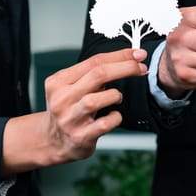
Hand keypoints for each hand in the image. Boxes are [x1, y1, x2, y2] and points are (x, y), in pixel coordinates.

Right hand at [1, 48, 147, 175]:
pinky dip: (115, 118)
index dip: (120, 56)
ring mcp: (69, 119)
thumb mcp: (71, 87)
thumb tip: (127, 59)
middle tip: (141, 68)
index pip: (94, 61)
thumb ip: (91, 74)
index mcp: (58, 81)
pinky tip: (114, 116)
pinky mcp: (80, 137)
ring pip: (96, 100)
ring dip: (115, 95)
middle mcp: (61, 99)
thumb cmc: (69, 109)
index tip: (138, 54)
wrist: (53, 141)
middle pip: (98, 75)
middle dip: (125, 68)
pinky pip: (104, 124)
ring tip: (116, 97)